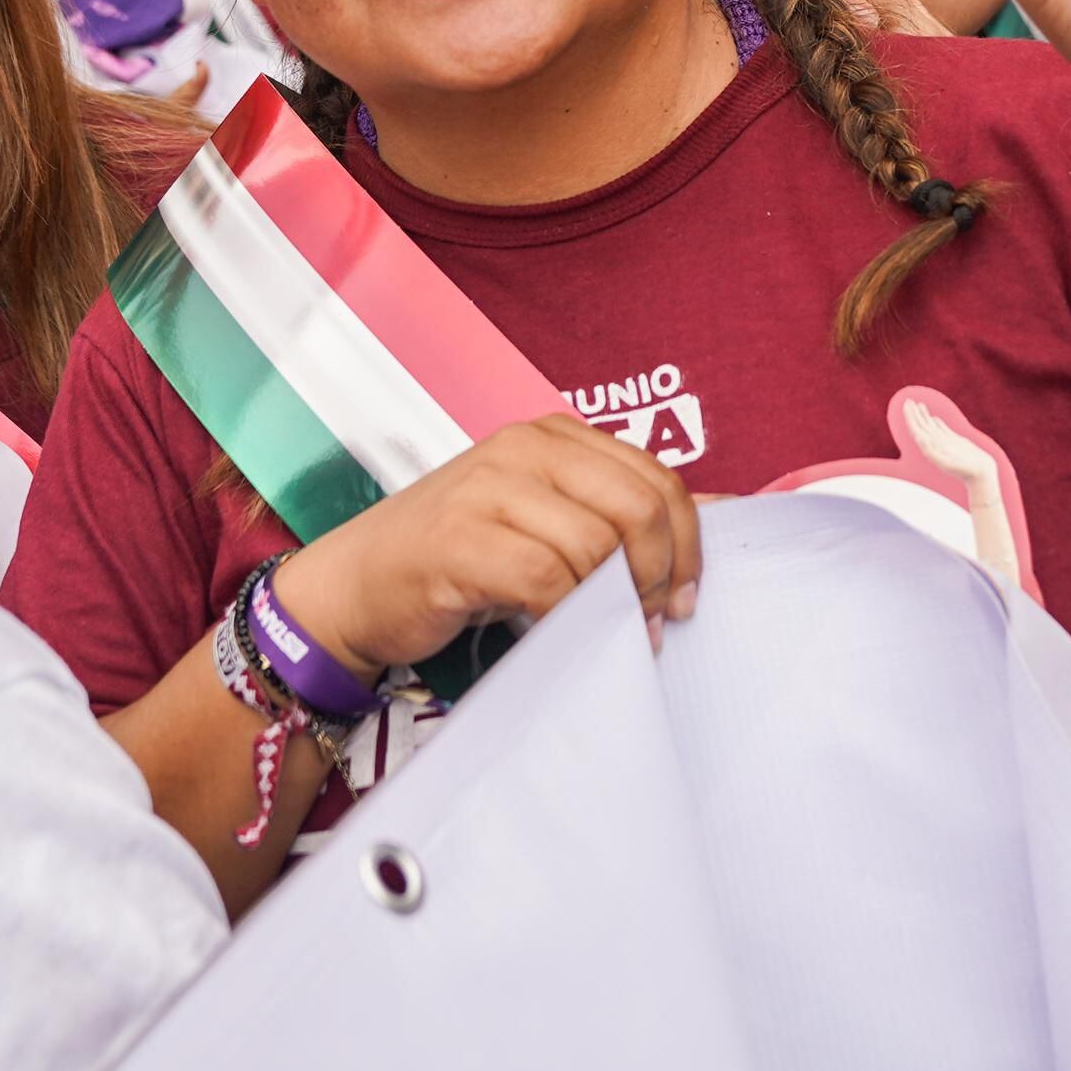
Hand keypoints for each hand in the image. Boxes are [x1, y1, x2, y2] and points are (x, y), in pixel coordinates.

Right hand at [268, 413, 700, 671]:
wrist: (352, 588)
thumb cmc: (455, 561)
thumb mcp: (542, 523)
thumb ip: (613, 518)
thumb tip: (718, 520)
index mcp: (552, 436)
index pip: (657, 478)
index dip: (687, 543)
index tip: (683, 595)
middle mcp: (522, 448)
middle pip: (638, 507)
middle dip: (660, 573)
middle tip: (651, 619)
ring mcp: (487, 489)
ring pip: (596, 545)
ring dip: (613, 603)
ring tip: (606, 633)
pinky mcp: (459, 539)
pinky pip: (546, 579)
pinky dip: (566, 616)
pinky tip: (560, 634)